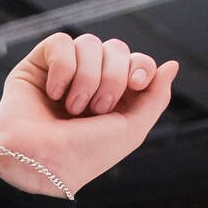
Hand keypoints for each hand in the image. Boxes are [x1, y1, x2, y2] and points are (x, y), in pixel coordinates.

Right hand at [0, 33, 177, 197]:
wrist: (41, 164)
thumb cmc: (83, 155)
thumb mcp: (132, 130)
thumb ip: (156, 97)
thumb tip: (171, 65)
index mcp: (112, 98)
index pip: (135, 61)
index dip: (140, 65)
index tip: (137, 83)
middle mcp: (87, 82)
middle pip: (115, 48)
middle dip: (113, 76)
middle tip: (98, 108)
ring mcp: (62, 73)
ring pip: (88, 43)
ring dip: (87, 77)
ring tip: (73, 108)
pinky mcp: (36, 67)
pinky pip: (60, 43)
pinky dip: (63, 67)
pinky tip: (54, 93)